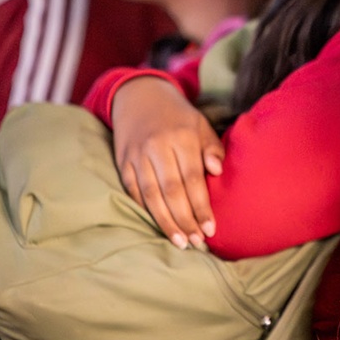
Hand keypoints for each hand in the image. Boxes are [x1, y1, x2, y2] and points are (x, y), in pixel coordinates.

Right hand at [111, 76, 224, 248]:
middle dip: (185, 220)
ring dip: (165, 222)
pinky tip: (159, 225)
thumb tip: (217, 171)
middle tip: (197, 242)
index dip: (201, 207)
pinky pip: (134, 191)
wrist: (139, 96)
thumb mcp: (200, 124)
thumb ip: (212, 148)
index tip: (211, 229)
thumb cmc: (179, 117)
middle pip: (171, 191)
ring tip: (180, 242)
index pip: (192, 179)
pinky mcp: (122, 161)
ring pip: (151, 195)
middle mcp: (157, 146)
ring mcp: (137, 155)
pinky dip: (146, 210)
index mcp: (181, 137)